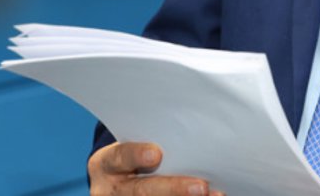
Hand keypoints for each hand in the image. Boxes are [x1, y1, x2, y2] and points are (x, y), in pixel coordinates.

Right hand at [88, 142, 223, 195]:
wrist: (118, 179)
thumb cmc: (135, 154)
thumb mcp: (134, 144)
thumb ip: (155, 140)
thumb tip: (194, 131)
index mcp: (106, 164)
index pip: (119, 157)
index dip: (136, 155)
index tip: (156, 154)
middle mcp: (108, 190)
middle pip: (141, 191)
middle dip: (173, 189)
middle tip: (200, 187)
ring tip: (214, 195)